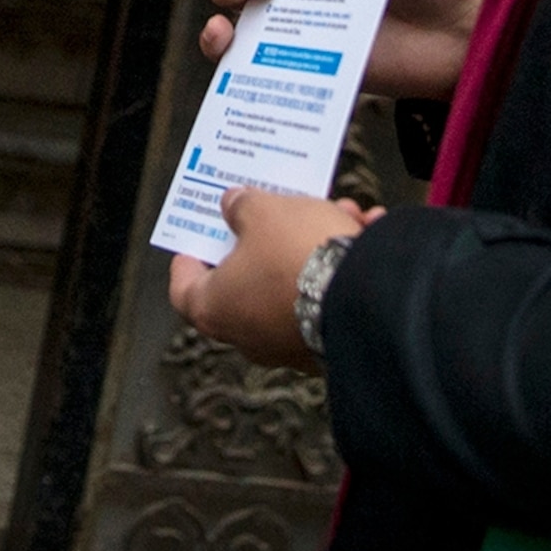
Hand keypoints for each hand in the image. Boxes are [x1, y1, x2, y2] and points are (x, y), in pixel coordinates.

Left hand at [166, 188, 378, 367]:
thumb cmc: (298, 256)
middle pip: (246, 279)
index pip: (185, 289)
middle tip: (276, 212)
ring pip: (295, 282)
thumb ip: (241, 206)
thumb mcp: (262, 212)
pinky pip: (329, 297)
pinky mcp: (328, 345)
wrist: (366, 298)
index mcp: (215, 307)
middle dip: (268, 240)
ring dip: (313, 247)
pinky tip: (364, 235)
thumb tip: (235, 206)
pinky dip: (341, 268)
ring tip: (340, 213)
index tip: (194, 244)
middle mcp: (247, 334)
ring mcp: (289, 344)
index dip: (188, 262)